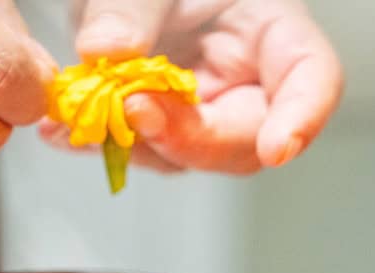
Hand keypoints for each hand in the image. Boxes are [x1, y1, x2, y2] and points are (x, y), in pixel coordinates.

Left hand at [42, 0, 342, 174]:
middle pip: (246, 138)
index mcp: (271, 30)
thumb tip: (108, 50)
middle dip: (190, 138)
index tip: (277, 148)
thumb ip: (131, 7)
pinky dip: (100, 144)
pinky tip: (62, 131)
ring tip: (80, 117)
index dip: (302, 117)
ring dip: (134, 145)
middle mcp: (246, 79)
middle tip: (133, 111)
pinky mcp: (163, 125)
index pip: (311, 78)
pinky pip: (140, 150)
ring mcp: (205, 108)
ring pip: (187, 155)